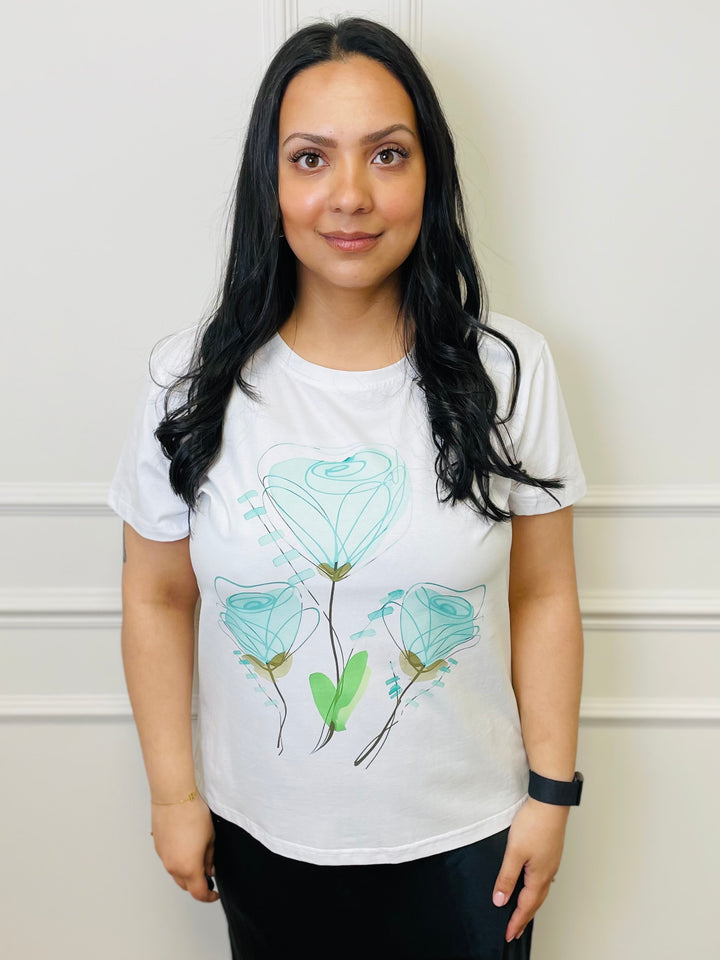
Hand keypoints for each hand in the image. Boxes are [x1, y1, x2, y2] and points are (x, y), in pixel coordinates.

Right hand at [151, 796, 219, 902]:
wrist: (173, 798)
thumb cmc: (193, 815)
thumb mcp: (210, 838)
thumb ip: (210, 858)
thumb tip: (209, 869)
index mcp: (189, 868)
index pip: (199, 893)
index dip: (209, 896)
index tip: (214, 893)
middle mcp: (173, 867)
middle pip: (186, 886)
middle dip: (197, 884)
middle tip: (208, 874)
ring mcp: (163, 858)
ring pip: (176, 874)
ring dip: (186, 873)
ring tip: (197, 858)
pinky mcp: (158, 848)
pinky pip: (169, 861)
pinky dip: (178, 861)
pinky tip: (185, 848)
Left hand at [492, 798, 568, 940]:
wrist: (550, 802)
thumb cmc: (534, 824)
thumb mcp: (514, 852)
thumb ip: (506, 877)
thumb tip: (500, 900)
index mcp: (539, 876)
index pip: (526, 906)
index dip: (516, 921)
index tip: (508, 935)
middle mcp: (548, 872)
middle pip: (536, 902)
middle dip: (524, 917)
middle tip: (514, 930)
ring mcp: (551, 862)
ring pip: (541, 890)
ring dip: (531, 904)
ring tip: (522, 912)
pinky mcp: (551, 852)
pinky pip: (543, 878)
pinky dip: (535, 889)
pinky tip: (532, 884)